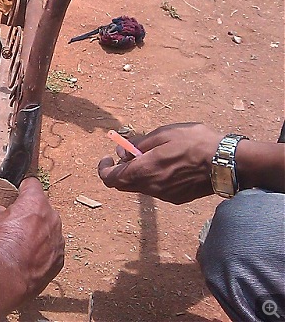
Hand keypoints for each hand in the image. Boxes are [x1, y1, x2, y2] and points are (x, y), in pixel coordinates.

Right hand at [0, 178, 63, 319]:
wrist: (6, 276)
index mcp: (35, 203)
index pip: (32, 184)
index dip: (22, 188)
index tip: (16, 195)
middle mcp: (52, 218)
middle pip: (42, 208)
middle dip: (30, 213)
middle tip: (14, 223)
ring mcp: (58, 240)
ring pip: (49, 229)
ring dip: (38, 233)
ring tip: (20, 243)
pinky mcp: (59, 260)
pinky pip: (52, 250)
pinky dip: (42, 252)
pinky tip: (27, 258)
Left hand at [98, 122, 222, 203]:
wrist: (227, 163)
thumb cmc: (194, 143)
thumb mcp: (163, 134)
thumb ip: (138, 144)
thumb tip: (122, 152)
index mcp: (144, 171)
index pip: (110, 179)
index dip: (104, 169)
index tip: (107, 158)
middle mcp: (151, 187)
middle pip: (123, 185)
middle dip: (120, 170)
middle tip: (129, 154)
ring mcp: (164, 195)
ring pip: (140, 187)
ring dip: (138, 173)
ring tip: (154, 155)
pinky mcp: (177, 198)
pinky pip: (156, 189)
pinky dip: (153, 178)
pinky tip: (168, 165)